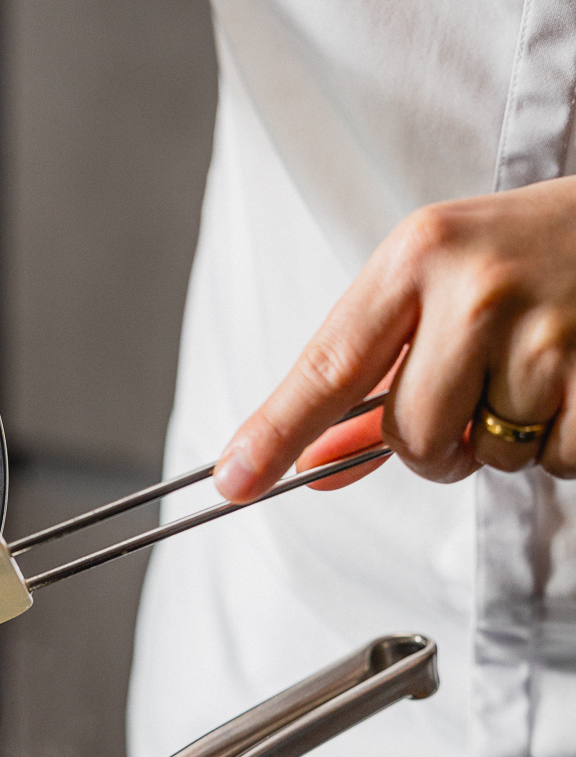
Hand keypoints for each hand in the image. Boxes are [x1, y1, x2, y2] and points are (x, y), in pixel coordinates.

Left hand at [213, 176, 575, 501]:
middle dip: (438, 445)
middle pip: (412, 437)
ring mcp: (547, 327)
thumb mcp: (442, 288)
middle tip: (479, 391)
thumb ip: (375, 380)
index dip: (276, 434)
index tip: (232, 483)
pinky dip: (566, 444)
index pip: (328, 366)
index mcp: (418, 257)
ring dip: (511, 439)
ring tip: (545, 366)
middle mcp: (476, 287)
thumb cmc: (534, 255)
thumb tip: (313, 464)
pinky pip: (560, 460)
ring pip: (488, 455)